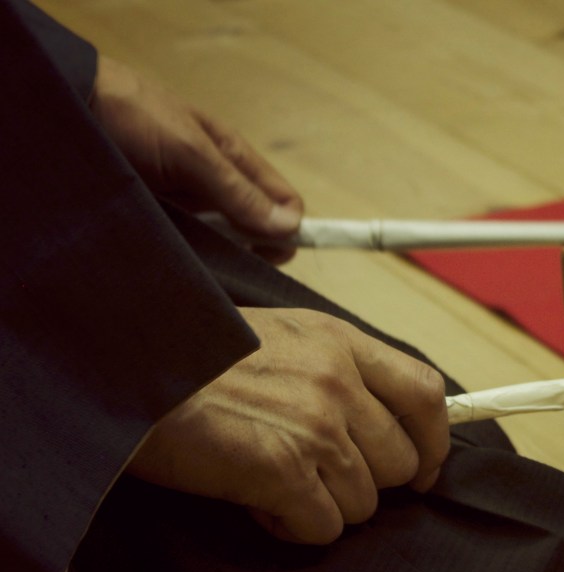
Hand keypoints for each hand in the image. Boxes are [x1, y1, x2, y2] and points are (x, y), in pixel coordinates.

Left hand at [90, 56, 302, 262]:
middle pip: (254, 229)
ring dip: (220, 259)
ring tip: (202, 267)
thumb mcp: (193, 153)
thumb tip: (292, 226)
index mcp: (234, 160)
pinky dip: (191, 260)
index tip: (273, 256)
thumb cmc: (135, 118)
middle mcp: (214, 185)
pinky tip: (182, 267)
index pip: (282, 202)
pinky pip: (188, 248)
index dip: (287, 230)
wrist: (66, 107)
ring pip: (221, 244)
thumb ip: (240, 191)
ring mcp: (186, 204)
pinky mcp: (159, 220)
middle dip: (253, 252)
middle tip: (232, 265)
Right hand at [128, 308, 449, 543]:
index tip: (424, 466)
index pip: (427, 393)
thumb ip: (337, 367)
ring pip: (365, 502)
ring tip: (274, 479)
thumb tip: (380, 418)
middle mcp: (338, 382)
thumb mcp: (282, 334)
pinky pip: (324, 528)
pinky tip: (259, 502)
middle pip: (402, 461)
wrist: (125, 368)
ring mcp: (315, 428)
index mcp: (341, 342)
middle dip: (368, 481)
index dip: (435, 440)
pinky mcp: (282, 472)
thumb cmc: (194, 355)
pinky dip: (294, 527)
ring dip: (324, 504)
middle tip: (320, 475)